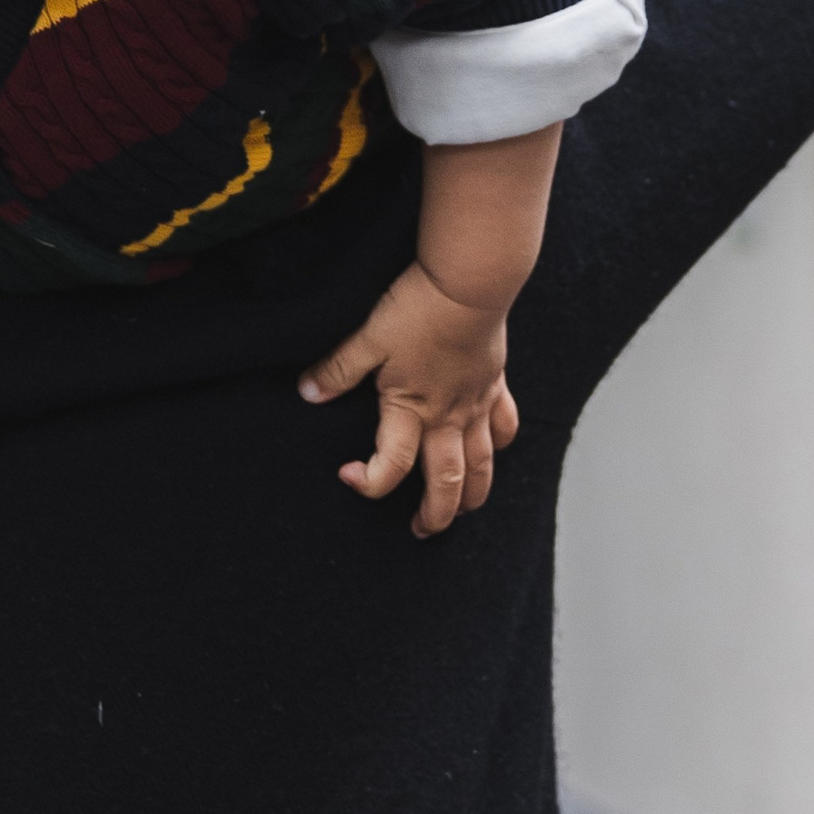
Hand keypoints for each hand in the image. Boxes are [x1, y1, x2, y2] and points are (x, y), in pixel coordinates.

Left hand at [299, 260, 520, 536]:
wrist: (468, 284)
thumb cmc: (417, 308)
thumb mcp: (368, 337)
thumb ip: (338, 368)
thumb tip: (308, 393)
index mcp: (410, 408)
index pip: (390, 466)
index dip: (368, 482)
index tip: (348, 476)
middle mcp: (447, 417)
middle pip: (446, 483)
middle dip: (434, 516)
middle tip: (419, 530)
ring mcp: (476, 405)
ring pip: (482, 467)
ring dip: (472, 496)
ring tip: (460, 510)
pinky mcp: (495, 386)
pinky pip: (506, 427)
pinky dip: (500, 446)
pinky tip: (493, 451)